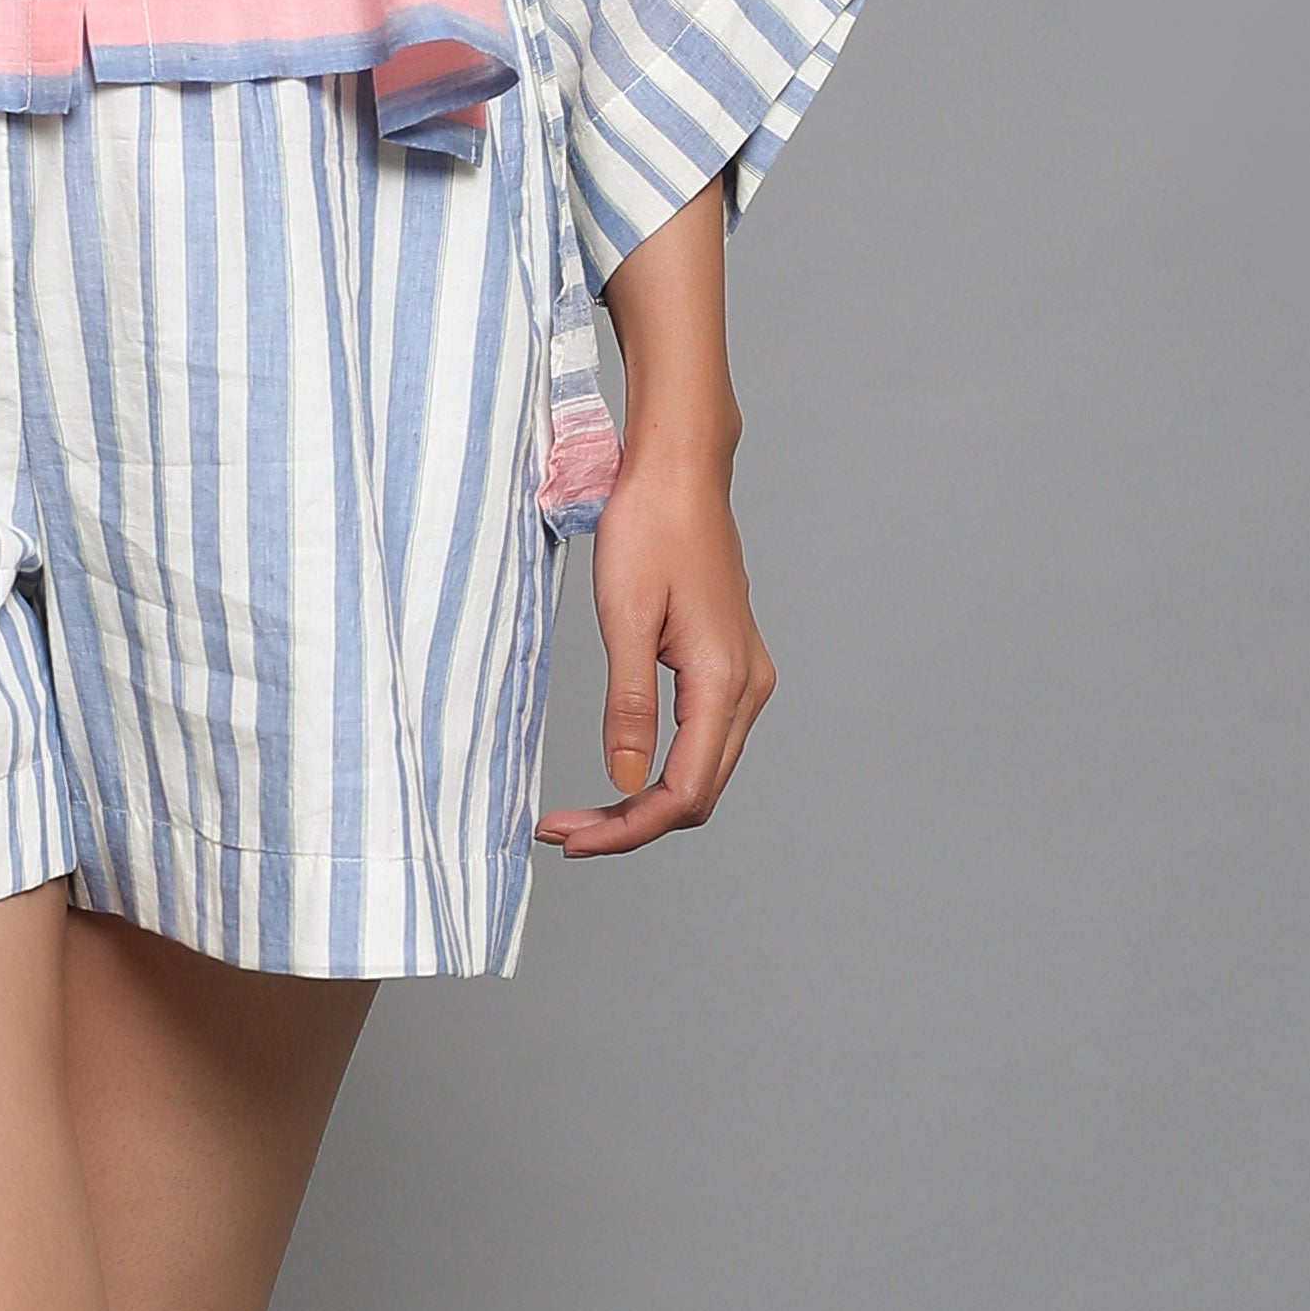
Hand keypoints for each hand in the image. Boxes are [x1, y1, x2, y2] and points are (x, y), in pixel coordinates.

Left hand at [535, 447, 774, 855]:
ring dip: (643, 802)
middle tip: (562, 831)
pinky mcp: (727, 666)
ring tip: (580, 813)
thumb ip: (629, 707)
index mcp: (724, 681)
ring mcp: (743, 678)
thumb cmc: (650, 527)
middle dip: (630, 825)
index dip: (629, 828)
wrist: (680, 471)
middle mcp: (748, 688)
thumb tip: (627, 782)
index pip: (685, 791)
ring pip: (701, 772)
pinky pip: (701, 741)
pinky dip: (659, 769)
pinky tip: (619, 772)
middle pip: (696, 793)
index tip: (571, 839)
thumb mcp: (625, 617)